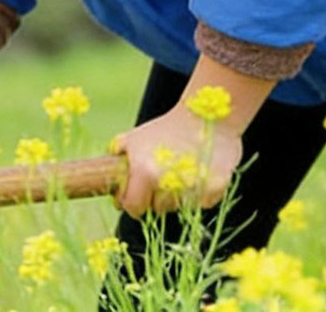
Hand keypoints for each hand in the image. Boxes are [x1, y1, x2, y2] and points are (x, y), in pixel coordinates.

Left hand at [109, 103, 241, 217]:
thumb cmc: (165, 128)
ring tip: (180, 171)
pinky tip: (198, 173)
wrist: (205, 115)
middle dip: (155, 198)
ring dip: (177, 196)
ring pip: (179, 208)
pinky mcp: (216, 189)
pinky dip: (199, 194)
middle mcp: (169, 184)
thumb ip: (118, 159)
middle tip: (161, 177)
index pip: (133, 208)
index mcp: (145, 172)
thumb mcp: (134, 138)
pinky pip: (202, 203)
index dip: (132, 203)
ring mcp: (194, 188)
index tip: (137, 196)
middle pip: (157, 210)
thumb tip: (109, 186)